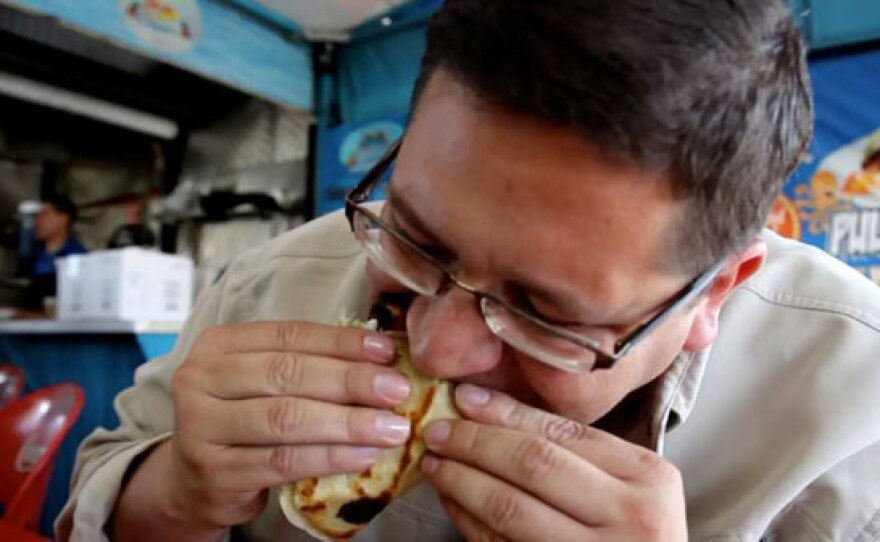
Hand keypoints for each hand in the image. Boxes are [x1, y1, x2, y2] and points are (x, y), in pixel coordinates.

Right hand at [165, 321, 412, 531]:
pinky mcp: (215, 472)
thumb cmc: (242, 422)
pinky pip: (284, 461)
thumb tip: (381, 359)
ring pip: (287, 419)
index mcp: (218, 345)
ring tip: (391, 427)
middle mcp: (200, 379)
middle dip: (351, 381)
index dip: (342, 342)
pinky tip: (363, 455)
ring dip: (348, 423)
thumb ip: (308, 364)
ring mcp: (200, 427)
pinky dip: (330, 457)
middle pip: (288, 374)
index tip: (387, 352)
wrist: (193, 481)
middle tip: (397, 390)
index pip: (289, 336)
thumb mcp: (262, 383)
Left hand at [420, 384, 686, 541]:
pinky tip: (452, 502)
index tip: (465, 398)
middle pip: (533, 463)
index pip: (563, 432)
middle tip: (438, 431)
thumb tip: (494, 413)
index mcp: (648, 477)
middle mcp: (630, 515)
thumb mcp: (633, 492)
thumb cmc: (638, 539)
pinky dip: (469, 521)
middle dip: (475, 442)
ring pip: (509, 507)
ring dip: (461, 481)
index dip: (506, 412)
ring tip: (435, 464)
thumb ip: (582, 458)